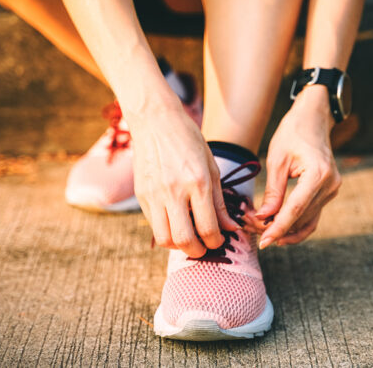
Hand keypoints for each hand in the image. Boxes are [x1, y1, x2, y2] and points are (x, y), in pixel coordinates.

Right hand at [130, 103, 239, 257]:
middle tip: (204, 247)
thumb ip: (220, 201)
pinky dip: (166, 232)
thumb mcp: (211, 167)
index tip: (219, 240)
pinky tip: (176, 224)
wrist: (156, 122)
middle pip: (184, 240)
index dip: (216, 242)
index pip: (207, 228)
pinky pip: (153, 225)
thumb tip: (231, 228)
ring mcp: (155, 194)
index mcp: (197, 183)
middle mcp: (174, 191)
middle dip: (197, 251)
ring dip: (178, 246)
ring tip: (188, 239)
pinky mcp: (141, 195)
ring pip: (164, 238)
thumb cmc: (189, 141)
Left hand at [256, 85, 341, 247]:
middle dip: (277, 229)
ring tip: (262, 232)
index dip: (278, 228)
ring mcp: (332, 190)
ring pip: (308, 222)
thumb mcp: (277, 159)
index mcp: (318, 175)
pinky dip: (296, 225)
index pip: (295, 210)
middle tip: (252, 231)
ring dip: (286, 231)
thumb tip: (263, 218)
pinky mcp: (328, 192)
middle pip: (301, 218)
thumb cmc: (293, 133)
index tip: (263, 242)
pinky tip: (279, 231)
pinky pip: (312, 215)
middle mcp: (329, 185)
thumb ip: (273, 191)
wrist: (314, 119)